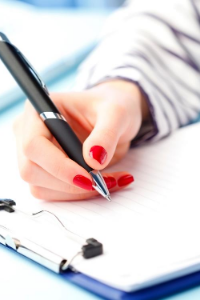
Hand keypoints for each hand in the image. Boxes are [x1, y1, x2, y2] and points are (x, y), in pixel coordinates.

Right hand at [13, 80, 148, 199]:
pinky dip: (79, 194)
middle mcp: (29, 134)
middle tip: (102, 182)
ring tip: (110, 181)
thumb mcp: (116, 113)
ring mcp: (36, 155)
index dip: (58, 165)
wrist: (113, 117)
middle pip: (31, 170)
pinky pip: (54, 193)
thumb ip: (106, 134)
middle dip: (68, 183)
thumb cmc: (109, 106)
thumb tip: (93, 161)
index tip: (87, 177)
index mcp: (38, 112)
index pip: (33, 145)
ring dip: (76, 192)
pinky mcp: (45, 171)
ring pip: (41, 187)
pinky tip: (104, 182)